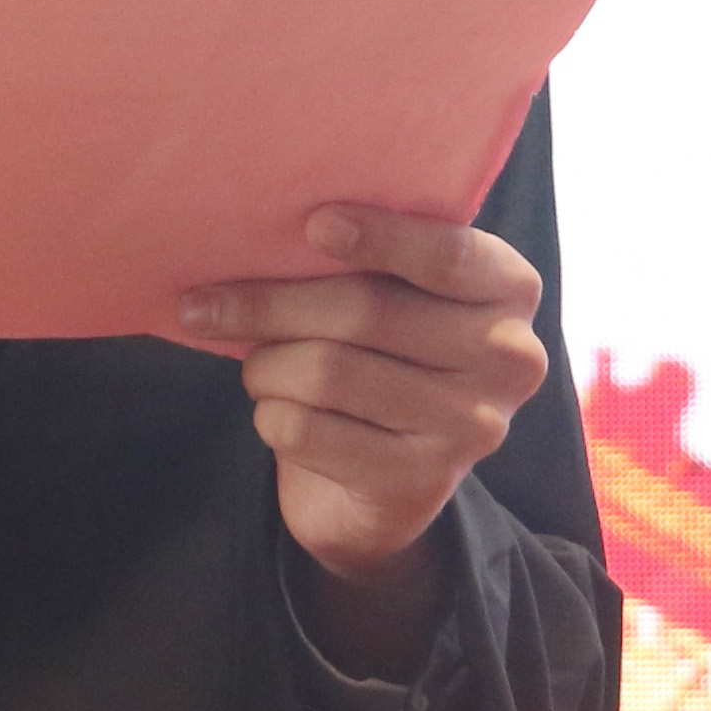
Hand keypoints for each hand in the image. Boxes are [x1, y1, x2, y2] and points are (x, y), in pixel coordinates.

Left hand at [176, 205, 548, 661]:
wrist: (390, 485)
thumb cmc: (386, 358)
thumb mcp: (401, 299)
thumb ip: (370, 261)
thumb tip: (255, 229)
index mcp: (510, 289)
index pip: (447, 254)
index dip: (379, 237)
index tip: (312, 225)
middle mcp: (509, 357)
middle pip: (367, 311)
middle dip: (269, 304)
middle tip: (200, 305)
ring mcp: (472, 426)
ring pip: (328, 372)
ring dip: (266, 367)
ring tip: (255, 366)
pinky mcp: (421, 481)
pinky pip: (308, 431)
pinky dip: (271, 416)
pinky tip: (276, 412)